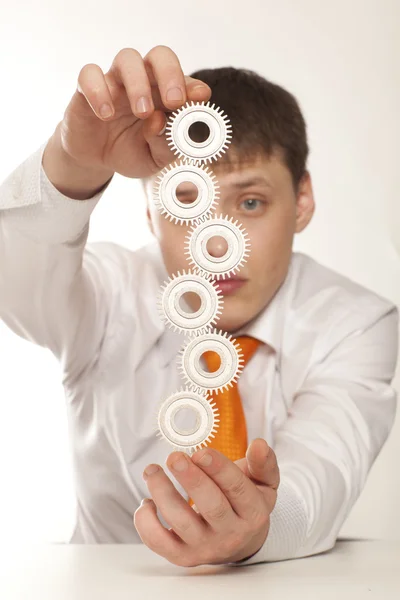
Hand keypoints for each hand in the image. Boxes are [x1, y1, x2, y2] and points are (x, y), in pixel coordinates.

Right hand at [58, 45, 210, 178]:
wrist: (96, 159)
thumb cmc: (131, 151)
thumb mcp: (154, 159)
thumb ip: (165, 145)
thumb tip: (161, 122)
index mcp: (165, 96)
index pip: (184, 81)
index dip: (193, 87)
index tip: (200, 98)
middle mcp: (143, 81)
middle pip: (160, 56)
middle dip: (170, 74)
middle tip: (173, 101)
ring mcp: (116, 81)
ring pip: (127, 58)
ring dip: (138, 84)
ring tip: (143, 113)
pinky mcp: (87, 87)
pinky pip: (90, 74)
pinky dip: (99, 91)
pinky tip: (106, 115)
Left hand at [134, 438, 279, 566]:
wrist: (240, 540)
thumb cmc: (246, 502)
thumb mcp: (263, 483)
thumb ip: (263, 463)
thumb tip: (259, 444)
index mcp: (253, 514)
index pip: (238, 490)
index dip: (219, 469)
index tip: (201, 451)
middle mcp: (231, 534)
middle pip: (212, 508)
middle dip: (191, 479)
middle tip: (174, 457)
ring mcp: (205, 547)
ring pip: (182, 523)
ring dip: (163, 494)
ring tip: (152, 470)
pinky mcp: (182, 556)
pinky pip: (159, 542)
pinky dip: (146, 523)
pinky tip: (147, 501)